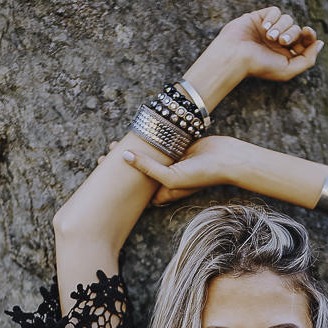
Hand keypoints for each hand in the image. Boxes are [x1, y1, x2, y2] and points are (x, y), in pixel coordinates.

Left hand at [109, 136, 245, 205]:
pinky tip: (133, 135)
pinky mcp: (175, 149)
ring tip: (114, 145)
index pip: (135, 192)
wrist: (227, 159)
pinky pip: (155, 145)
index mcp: (162, 192)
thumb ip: (148, 169)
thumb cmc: (202, 175)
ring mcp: (170, 163)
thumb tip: (124, 156)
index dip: (118, 185)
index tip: (101, 174)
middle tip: (102, 158)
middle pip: (137, 174)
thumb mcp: (171, 177)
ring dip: (131, 151)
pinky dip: (145, 141)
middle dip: (120, 167)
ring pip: (145, 157)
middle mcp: (165, 179)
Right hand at [213, 6, 323, 81]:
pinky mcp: (260, 18)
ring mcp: (269, 29)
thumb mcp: (288, 70)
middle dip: (292, 33)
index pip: (305, 41)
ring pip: (287, 18)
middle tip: (281, 41)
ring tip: (270, 36)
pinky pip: (275, 11)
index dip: (310, 35)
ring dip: (281, 26)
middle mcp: (278, 41)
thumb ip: (307, 59)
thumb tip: (320, 43)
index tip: (308, 32)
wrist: (235, 56)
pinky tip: (265, 27)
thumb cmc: (259, 66)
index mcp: (286, 54)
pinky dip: (273, 17)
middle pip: (297, 29)